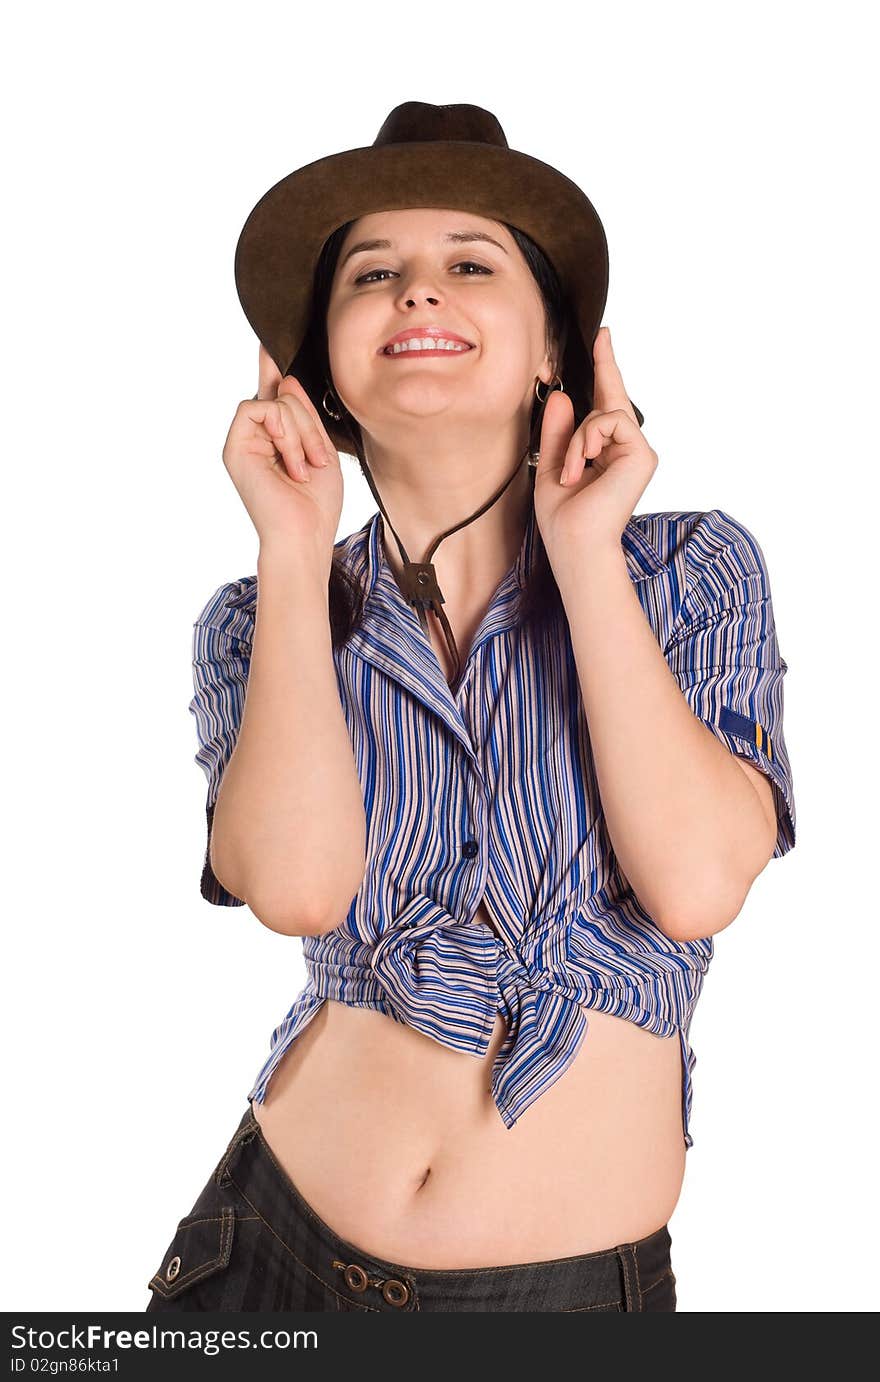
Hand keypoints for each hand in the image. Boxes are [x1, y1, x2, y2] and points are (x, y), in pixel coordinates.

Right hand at [222, 345, 343, 563]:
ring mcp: (243, 442)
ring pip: (275, 401)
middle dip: (310, 423)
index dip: (270, 367)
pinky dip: (286, 432)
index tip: (268, 342)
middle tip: (319, 460)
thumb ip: (305, 415)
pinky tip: (291, 461)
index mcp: (276, 440)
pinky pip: (261, 409)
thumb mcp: (321, 450)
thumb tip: (286, 378)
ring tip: (306, 467)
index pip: (273, 395)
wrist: (304, 537)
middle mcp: (255, 438)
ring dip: (302, 432)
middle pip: (284, 396)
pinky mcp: (234, 447)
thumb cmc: (316, 506)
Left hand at [532, 327, 657, 559]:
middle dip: (605, 366)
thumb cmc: (562, 517)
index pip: (606, 406)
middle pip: (613, 398)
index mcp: (606, 453)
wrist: (574, 544)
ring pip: (603, 413)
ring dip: (577, 439)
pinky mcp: (643, 455)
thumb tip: (565, 395)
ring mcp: (638, 451)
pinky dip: (586, 441)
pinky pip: (609, 422)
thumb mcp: (551, 465)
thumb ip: (558, 432)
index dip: (606, 370)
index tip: (603, 339)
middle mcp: (627, 450)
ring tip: (571, 472)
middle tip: (602, 333)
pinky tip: (581, 467)